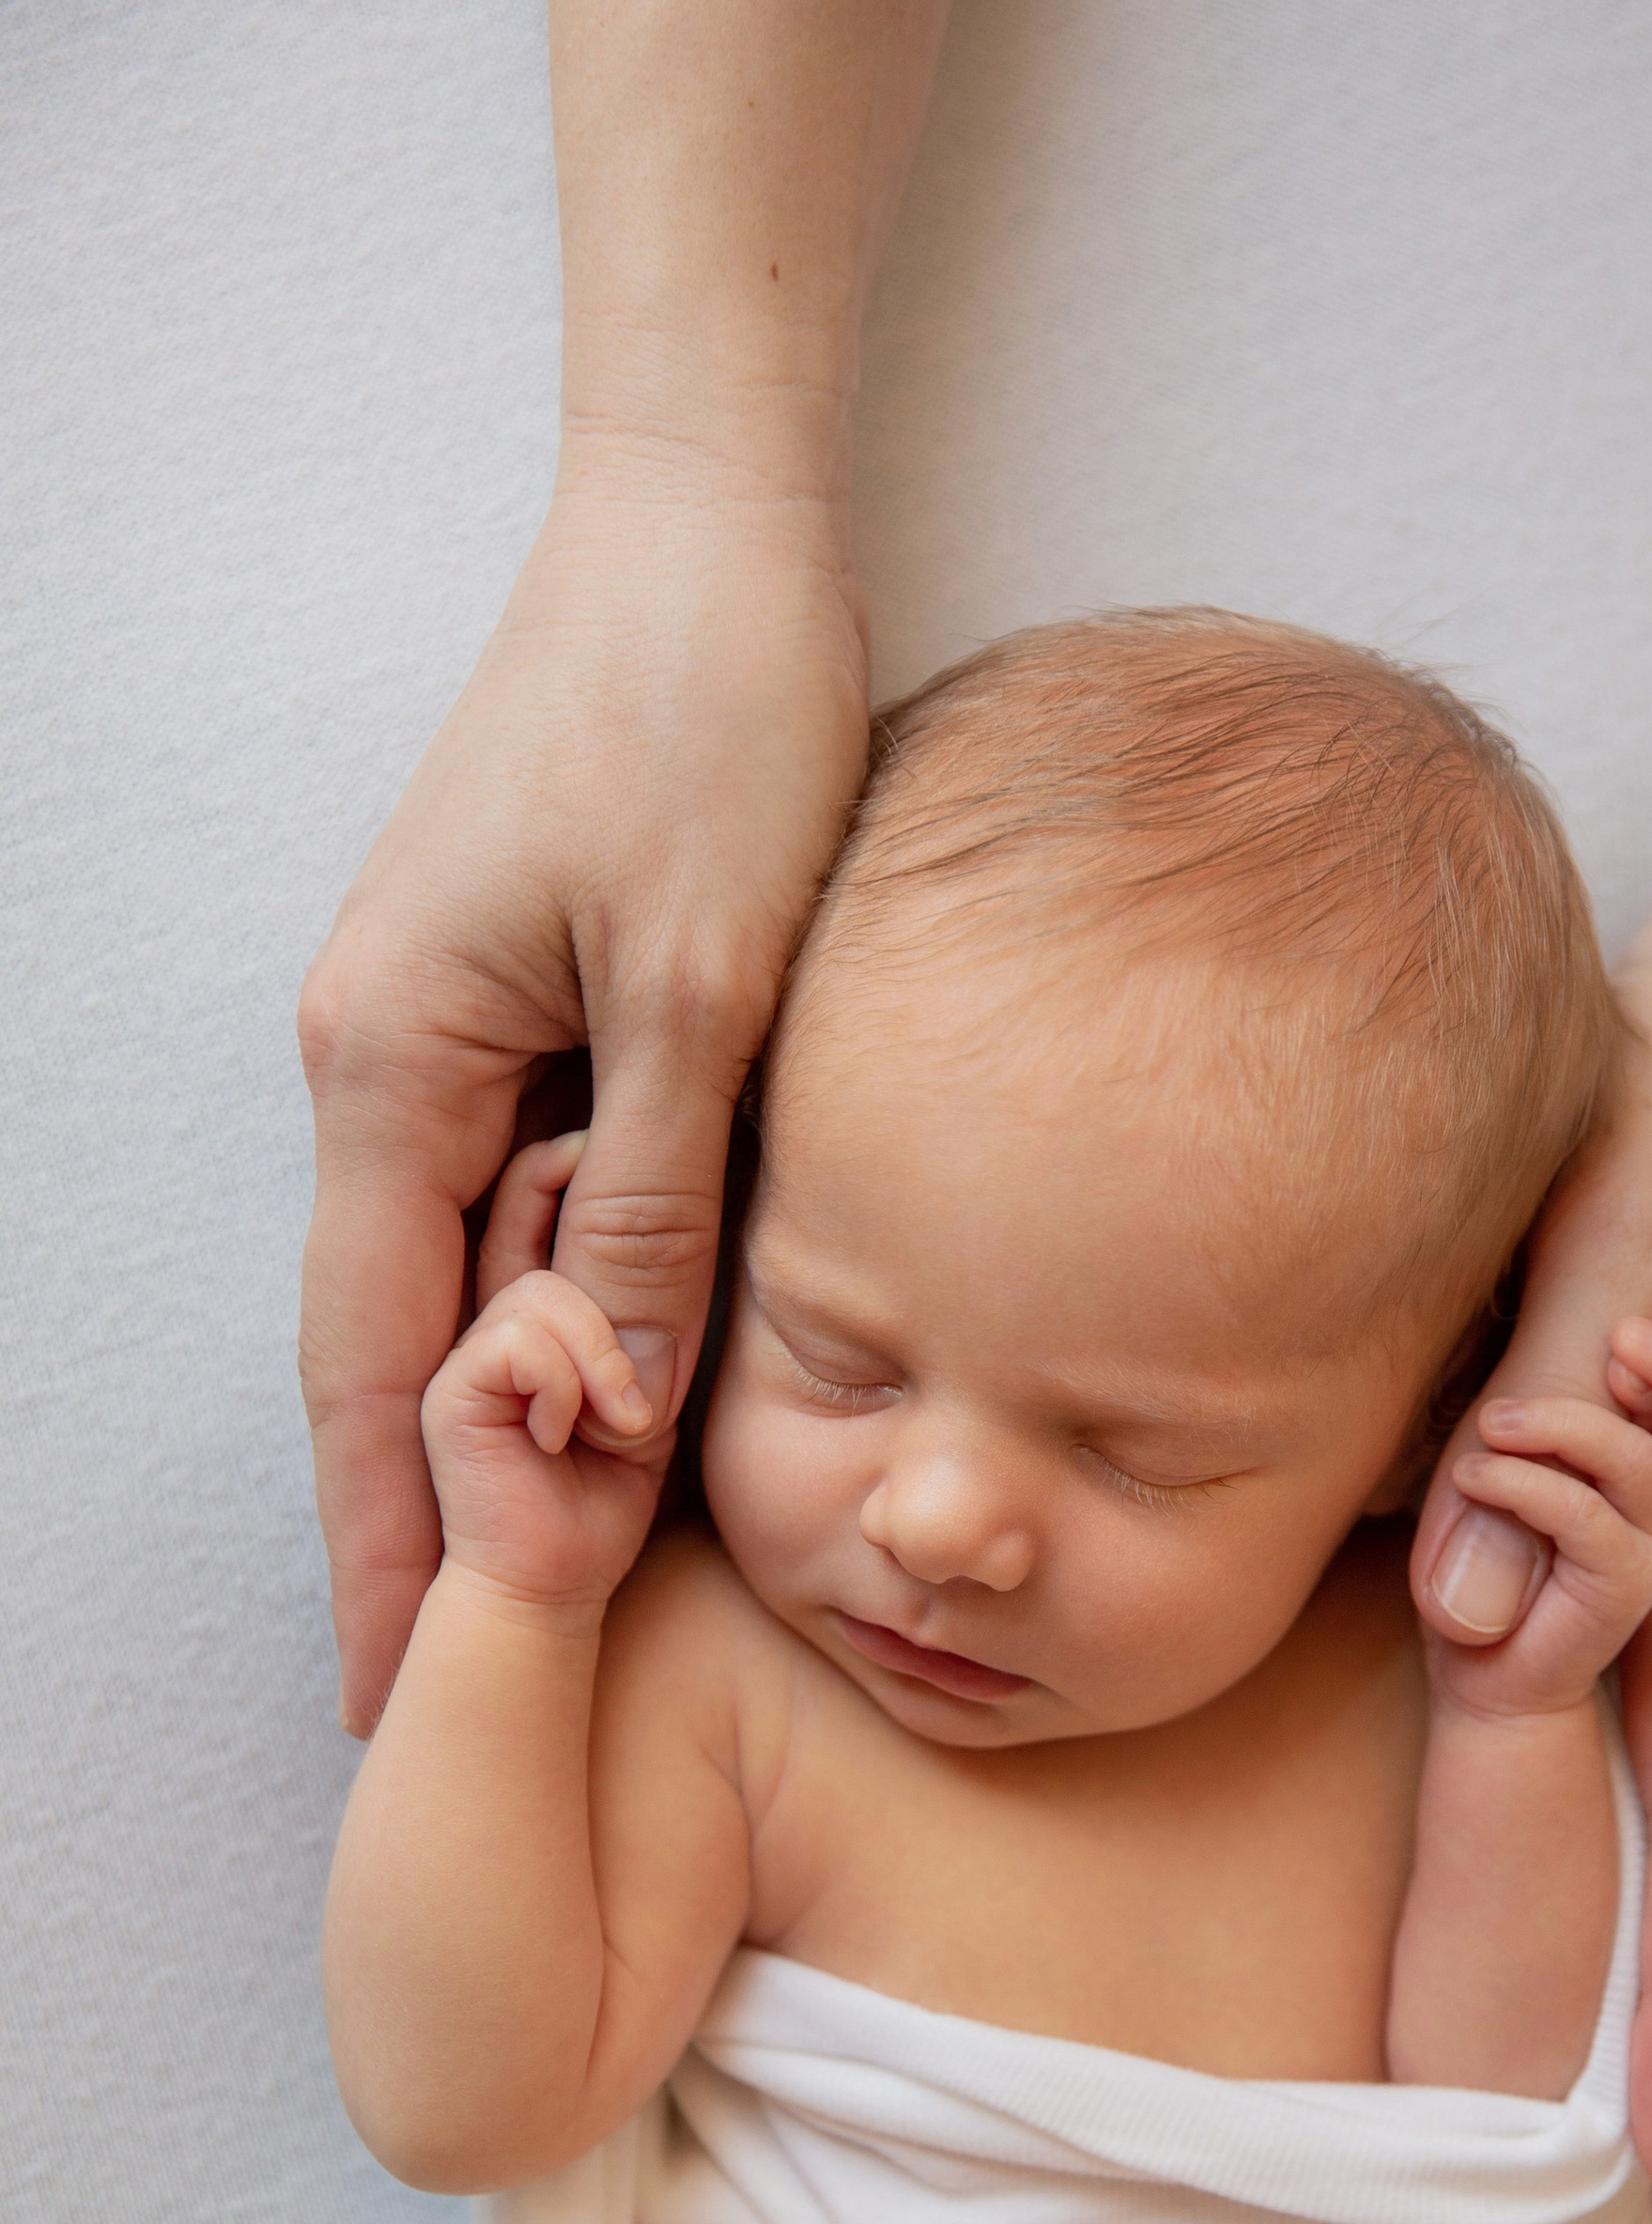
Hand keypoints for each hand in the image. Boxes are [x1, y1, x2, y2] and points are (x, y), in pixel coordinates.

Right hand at [298, 450, 868, 1729]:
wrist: (709, 521)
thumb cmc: (706, 713)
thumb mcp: (706, 984)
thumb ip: (660, 1201)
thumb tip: (612, 1402)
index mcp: (393, 1064)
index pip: (369, 1362)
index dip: (383, 1541)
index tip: (392, 1700)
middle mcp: (388, 1061)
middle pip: (394, 1338)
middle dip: (429, 1515)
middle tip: (463, 1702)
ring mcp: (450, 1028)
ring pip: (467, 1275)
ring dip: (502, 1423)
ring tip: (537, 1597)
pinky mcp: (525, 998)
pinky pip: (528, 1195)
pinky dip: (562, 1306)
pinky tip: (606, 1400)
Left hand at [1425, 1327, 1651, 1723]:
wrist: (1483, 1681)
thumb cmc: (1480, 1564)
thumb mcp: (1491, 1468)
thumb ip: (1517, 1420)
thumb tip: (1510, 1355)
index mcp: (1634, 1463)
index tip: (1618, 1326)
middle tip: (1615, 1332)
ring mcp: (1647, 1545)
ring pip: (1632, 1460)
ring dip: (1559, 1425)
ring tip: (1490, 1423)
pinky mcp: (1622, 1588)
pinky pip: (1583, 1516)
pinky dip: (1522, 1484)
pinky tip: (1470, 1476)